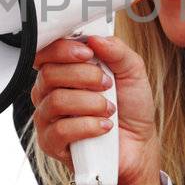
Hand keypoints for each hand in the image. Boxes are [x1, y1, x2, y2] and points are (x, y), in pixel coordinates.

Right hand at [29, 34, 162, 184]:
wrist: (139, 145)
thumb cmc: (131, 108)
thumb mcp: (132, 71)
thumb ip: (116, 50)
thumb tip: (95, 39)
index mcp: (63, 71)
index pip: (46, 53)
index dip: (62, 50)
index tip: (88, 54)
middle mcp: (50, 92)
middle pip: (49, 74)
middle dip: (84, 77)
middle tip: (107, 85)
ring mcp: (48, 119)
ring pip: (56, 101)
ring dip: (90, 103)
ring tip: (109, 109)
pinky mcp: (52, 144)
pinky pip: (60, 130)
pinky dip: (87, 126)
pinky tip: (103, 127)